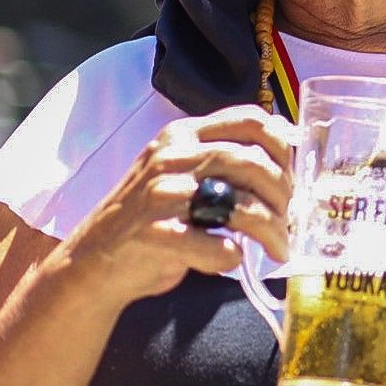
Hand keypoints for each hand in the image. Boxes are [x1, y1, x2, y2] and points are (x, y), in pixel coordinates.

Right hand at [52, 105, 295, 311]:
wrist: (92, 264)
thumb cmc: (151, 218)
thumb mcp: (181, 174)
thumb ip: (222, 160)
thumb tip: (286, 154)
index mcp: (182, 135)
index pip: (250, 121)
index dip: (283, 146)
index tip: (293, 174)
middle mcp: (170, 158)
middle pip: (251, 162)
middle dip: (282, 193)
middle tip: (291, 219)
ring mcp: (158, 195)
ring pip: (237, 203)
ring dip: (268, 228)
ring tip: (279, 248)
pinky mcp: (152, 234)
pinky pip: (211, 243)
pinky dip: (229, 254)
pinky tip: (232, 258)